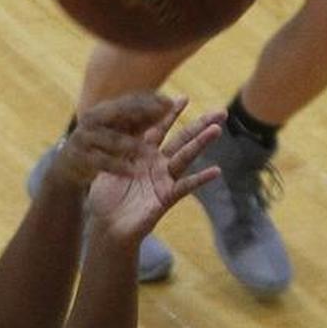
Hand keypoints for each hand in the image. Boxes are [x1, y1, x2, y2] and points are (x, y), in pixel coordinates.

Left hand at [82, 95, 223, 242]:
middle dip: (199, 125)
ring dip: (201, 143)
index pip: (159, 129)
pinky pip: (185, 187)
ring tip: (217, 129)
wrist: (106, 229)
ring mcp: (163, 181)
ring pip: (185, 158)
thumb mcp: (107, 166)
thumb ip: (114, 146)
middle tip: (220, 112)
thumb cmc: (105, 200)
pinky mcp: (165, 198)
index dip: (171, 114)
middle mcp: (157, 165)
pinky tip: (216, 171)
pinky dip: (200, 179)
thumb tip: (112, 122)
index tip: (185, 98)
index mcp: (142, 155)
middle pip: (182, 140)